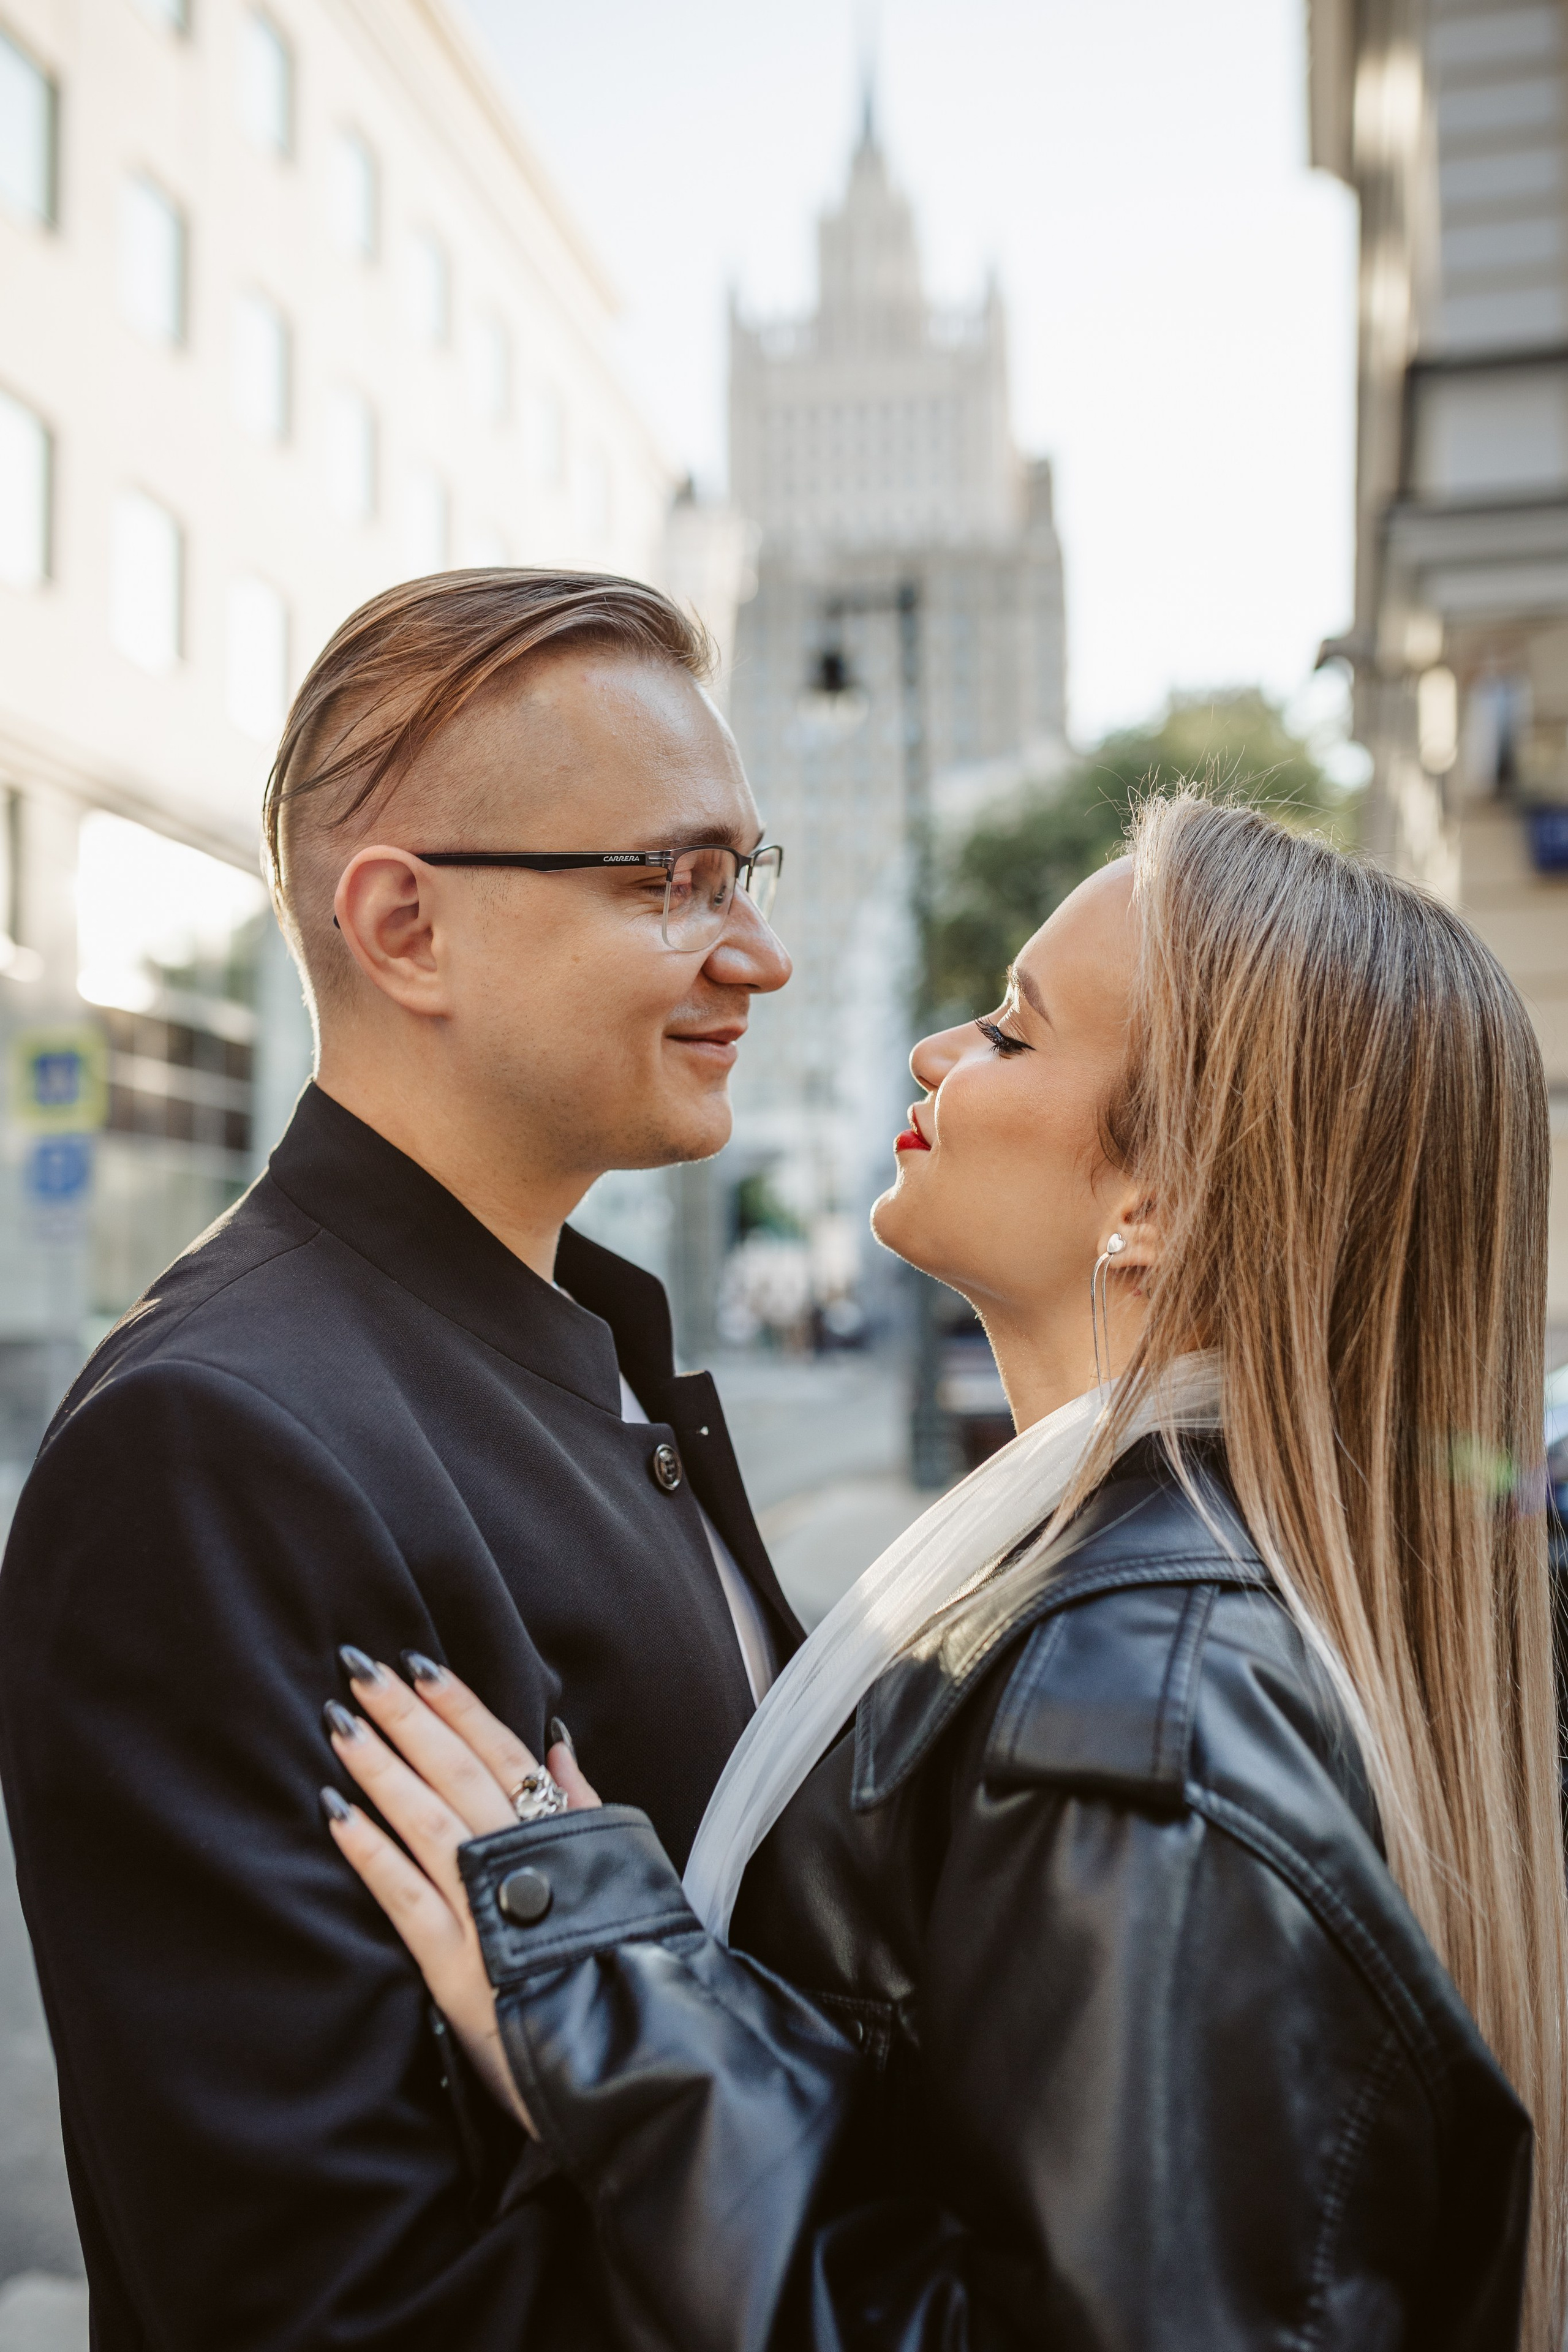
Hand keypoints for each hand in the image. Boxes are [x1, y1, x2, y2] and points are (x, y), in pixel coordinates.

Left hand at [321, 1654, 600, 2133]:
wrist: (640, 2052)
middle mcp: (522, 1860)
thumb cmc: (636, 1956)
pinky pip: (403, 1896)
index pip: (503, 1751)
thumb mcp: (623, 1867)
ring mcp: (485, 1910)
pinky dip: (369, 1850)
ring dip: (379, 1766)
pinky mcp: (454, 1967)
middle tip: (358, 1669)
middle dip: (406, 1716)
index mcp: (562, 1834)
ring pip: (424, 1819)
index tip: (417, 1662)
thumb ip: (583, 1804)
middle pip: (456, 1771)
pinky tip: (334, 1812)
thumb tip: (553, 1739)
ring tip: (338, 1721)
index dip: (459, 1705)